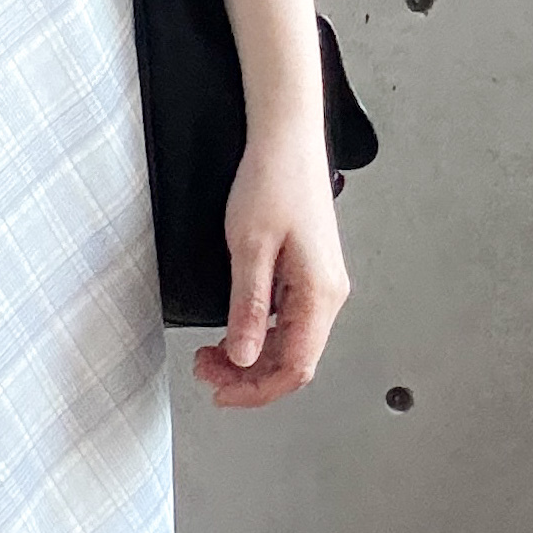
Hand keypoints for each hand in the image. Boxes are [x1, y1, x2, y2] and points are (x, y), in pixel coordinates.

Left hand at [192, 126, 350, 409]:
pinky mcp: (308, 274)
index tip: (221, 393)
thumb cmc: (272, 180)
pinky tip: (233, 331)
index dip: (257, 391)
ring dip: (251, 357)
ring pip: (290, 344)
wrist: (286, 139)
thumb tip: (244, 357)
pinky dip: (259, 335)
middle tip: (204, 371)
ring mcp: (320, 285)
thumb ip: (248, 308)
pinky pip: (288, 322)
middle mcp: (328, 294)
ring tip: (210, 355)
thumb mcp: (249, 247)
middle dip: (248, 376)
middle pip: (294, 361)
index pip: (296, 367)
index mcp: (320, 292)